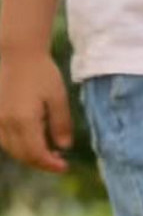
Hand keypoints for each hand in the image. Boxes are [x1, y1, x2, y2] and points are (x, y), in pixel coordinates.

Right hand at [0, 51, 71, 172]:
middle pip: (23, 155)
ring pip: (10, 148)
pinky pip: (2, 136)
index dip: (51, 165)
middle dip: (41, 163)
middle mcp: (5, 121)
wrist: (15, 49)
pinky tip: (29, 139)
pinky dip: (16, 144)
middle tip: (57, 161)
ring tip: (46, 152)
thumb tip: (64, 147)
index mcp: (24, 120)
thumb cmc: (40, 71)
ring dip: (28, 155)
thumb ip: (62, 125)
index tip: (64, 166)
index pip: (37, 155)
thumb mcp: (59, 98)